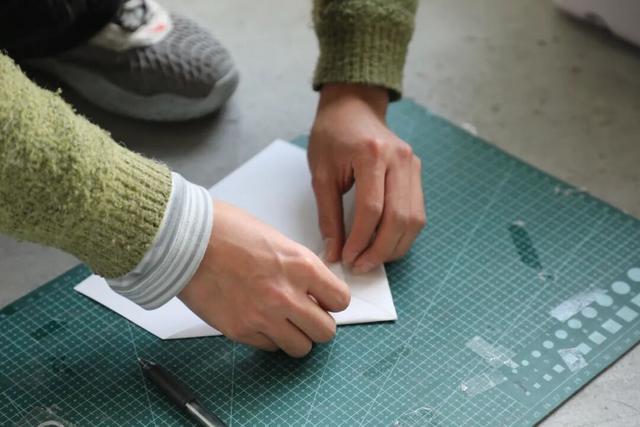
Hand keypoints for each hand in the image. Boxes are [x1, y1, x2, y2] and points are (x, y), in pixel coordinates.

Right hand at [178, 201, 349, 356]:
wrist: (185, 240)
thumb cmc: (224, 230)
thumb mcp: (276, 239)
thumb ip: (297, 266)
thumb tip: (310, 286)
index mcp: (300, 265)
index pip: (340, 300)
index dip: (333, 301)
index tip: (324, 300)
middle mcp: (287, 294)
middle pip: (326, 332)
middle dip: (318, 324)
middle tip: (305, 315)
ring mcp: (263, 316)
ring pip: (301, 348)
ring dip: (295, 336)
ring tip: (282, 322)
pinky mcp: (240, 331)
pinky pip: (269, 348)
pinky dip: (268, 339)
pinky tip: (257, 320)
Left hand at [308, 83, 425, 273]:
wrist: (353, 108)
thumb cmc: (332, 136)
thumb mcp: (321, 173)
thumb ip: (328, 214)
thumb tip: (333, 251)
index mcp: (372, 154)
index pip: (372, 209)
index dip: (360, 240)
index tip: (346, 258)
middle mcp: (400, 159)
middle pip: (398, 217)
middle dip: (379, 249)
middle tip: (360, 266)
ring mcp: (413, 165)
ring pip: (413, 219)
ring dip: (394, 246)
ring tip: (372, 259)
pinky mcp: (417, 172)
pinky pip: (417, 212)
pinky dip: (402, 234)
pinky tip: (385, 244)